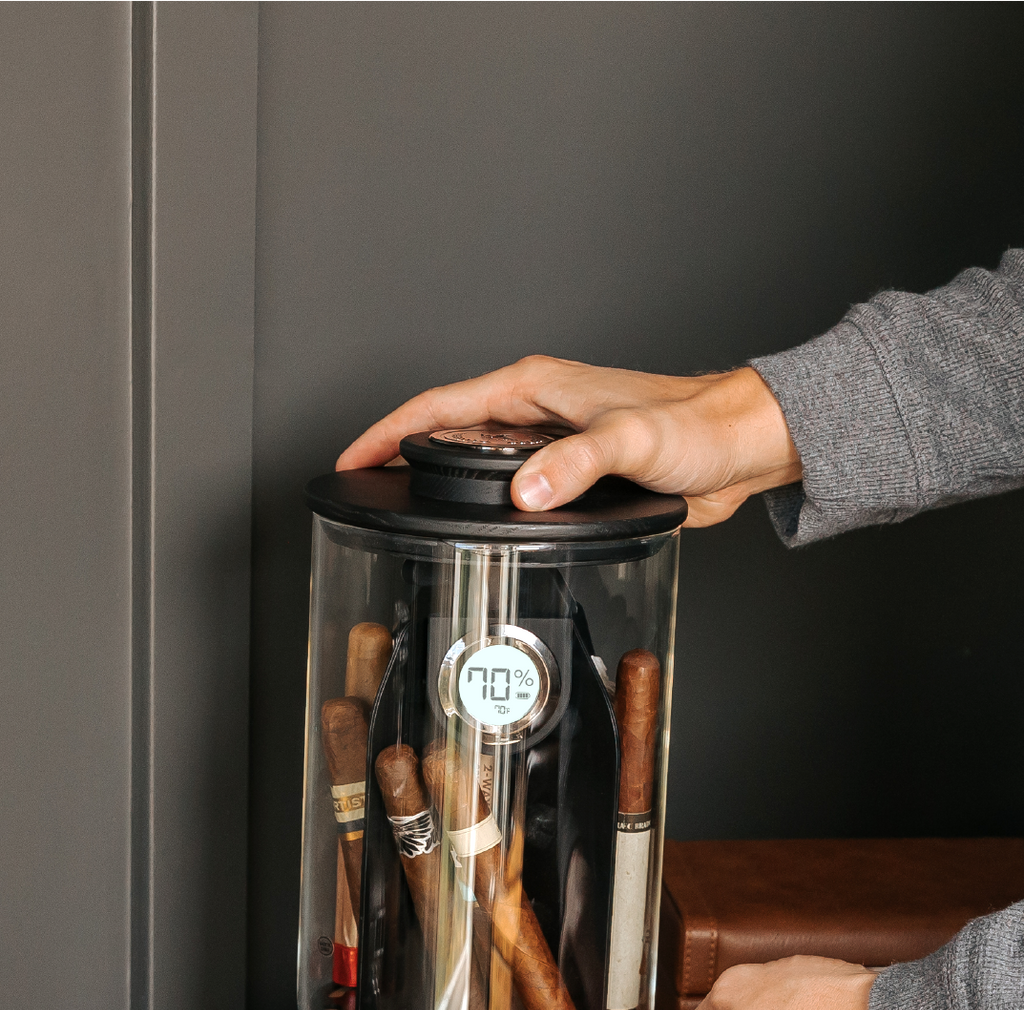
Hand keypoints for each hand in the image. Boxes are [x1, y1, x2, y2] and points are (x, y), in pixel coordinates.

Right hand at [336, 356, 801, 526]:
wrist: (737, 446)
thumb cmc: (696, 426)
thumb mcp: (631, 440)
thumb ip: (577, 464)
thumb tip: (524, 491)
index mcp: (537, 388)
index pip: (441, 405)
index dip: (389, 430)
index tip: (353, 455)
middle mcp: (539, 411)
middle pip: (448, 430)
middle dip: (401, 453)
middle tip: (365, 486)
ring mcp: (553, 442)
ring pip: (477, 460)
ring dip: (441, 479)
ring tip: (404, 508)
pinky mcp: (572, 472)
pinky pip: (512, 486)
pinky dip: (484, 503)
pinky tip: (478, 527)